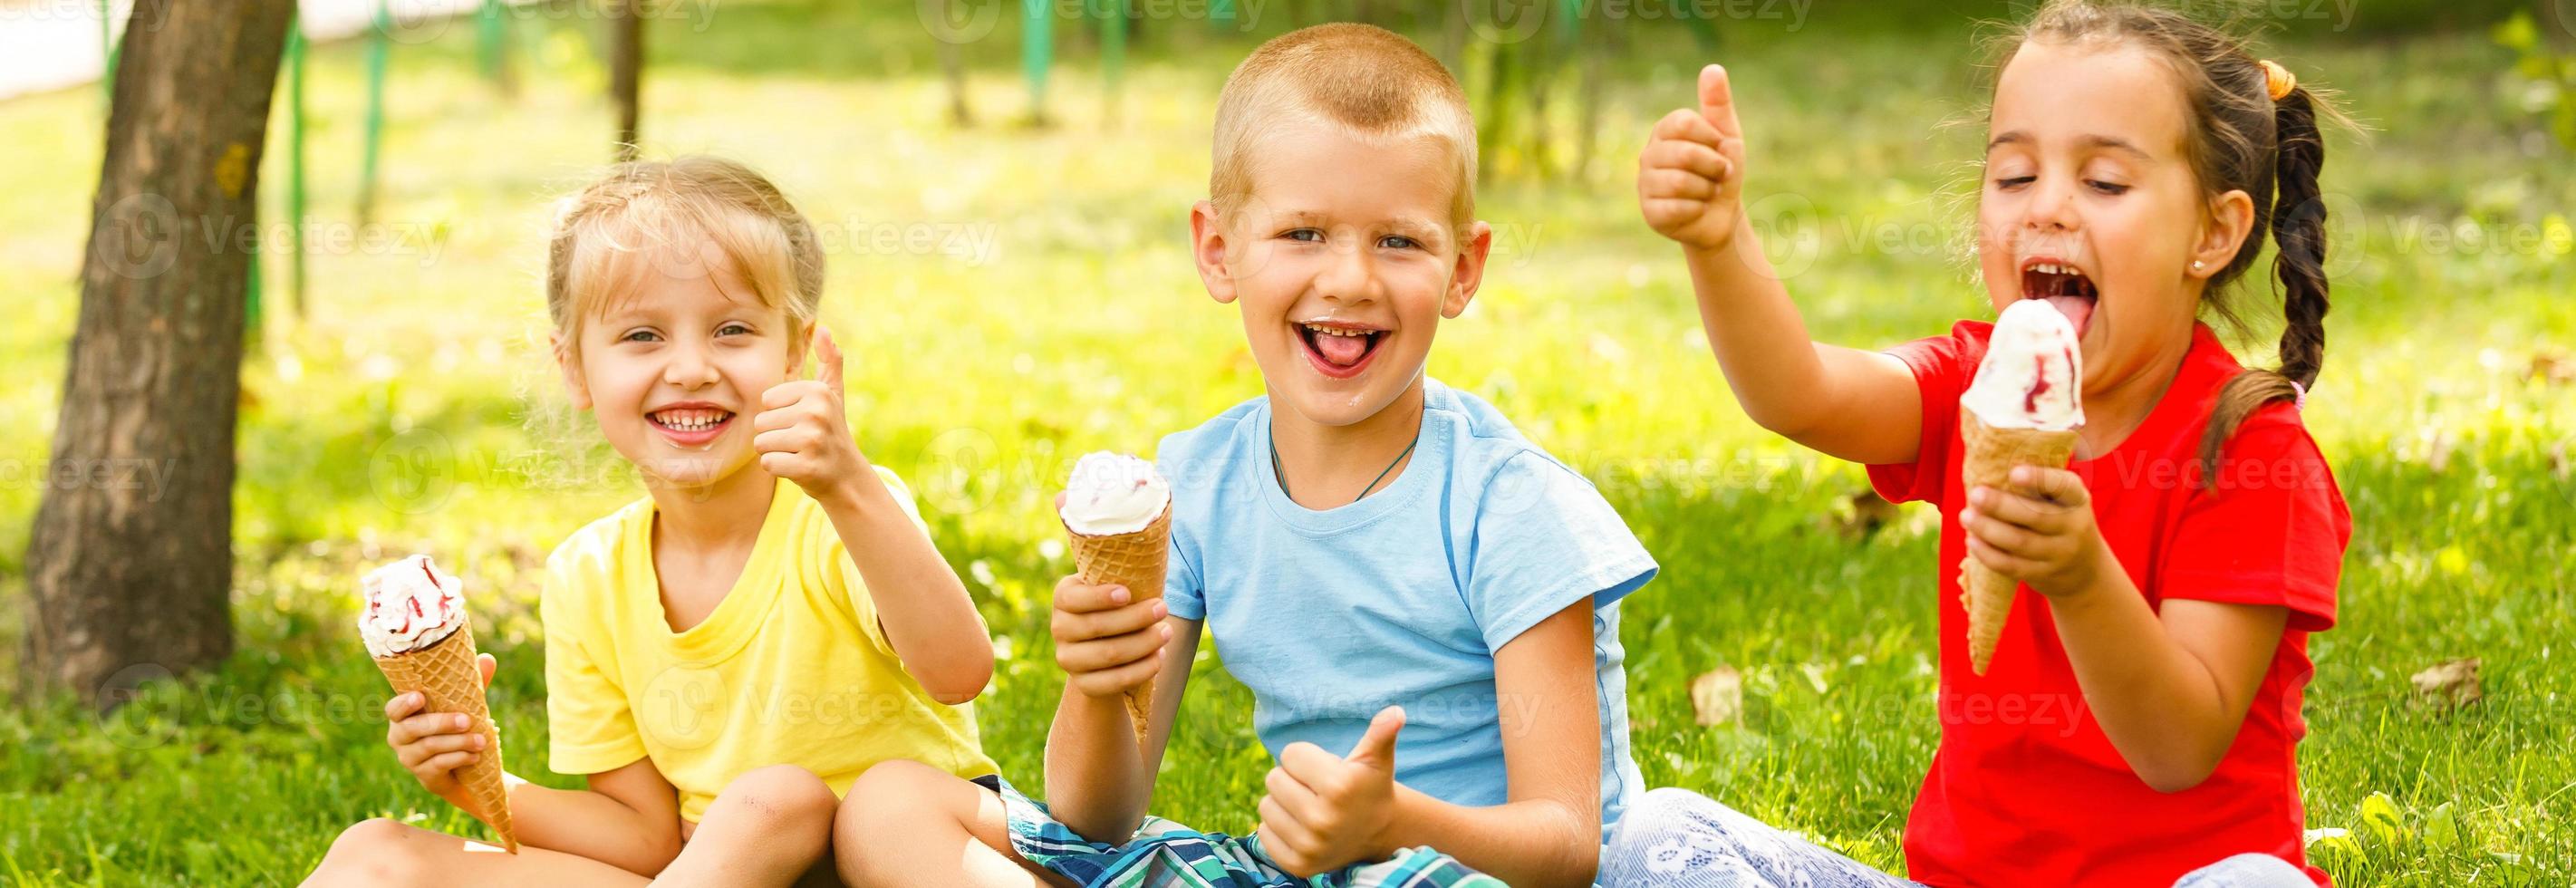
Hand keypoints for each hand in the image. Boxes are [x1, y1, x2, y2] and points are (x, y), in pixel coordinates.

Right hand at [383, 652, 496, 816]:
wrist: (461, 767)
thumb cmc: (456, 726)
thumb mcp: (464, 704)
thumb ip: (472, 684)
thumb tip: (488, 659)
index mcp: (404, 715)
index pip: (393, 709)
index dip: (403, 704)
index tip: (420, 697)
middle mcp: (400, 736)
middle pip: (412, 729)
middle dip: (441, 723)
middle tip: (467, 720)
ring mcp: (409, 758)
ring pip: (429, 747)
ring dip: (457, 743)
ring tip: (481, 740)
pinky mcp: (422, 775)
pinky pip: (437, 765)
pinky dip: (458, 758)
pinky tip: (475, 756)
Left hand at [755, 326, 866, 504]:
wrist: (846, 476)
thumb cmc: (832, 431)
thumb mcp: (833, 394)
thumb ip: (829, 361)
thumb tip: (823, 328)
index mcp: (817, 391)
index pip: (766, 401)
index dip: (779, 415)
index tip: (802, 423)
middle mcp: (816, 412)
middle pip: (761, 423)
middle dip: (775, 436)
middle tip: (800, 441)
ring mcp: (812, 440)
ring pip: (762, 444)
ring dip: (775, 453)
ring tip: (798, 453)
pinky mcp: (807, 466)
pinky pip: (768, 464)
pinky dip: (778, 470)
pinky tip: (798, 468)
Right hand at [1049, 554, 1171, 700]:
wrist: (1105, 646)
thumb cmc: (1117, 605)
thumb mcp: (1112, 585)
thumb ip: (1120, 573)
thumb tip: (1148, 554)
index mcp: (1063, 597)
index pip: (1073, 599)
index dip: (1099, 597)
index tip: (1128, 593)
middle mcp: (1059, 628)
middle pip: (1097, 627)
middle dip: (1135, 618)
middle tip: (1163, 608)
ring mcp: (1068, 658)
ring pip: (1108, 654)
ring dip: (1143, 643)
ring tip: (1167, 631)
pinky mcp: (1083, 684)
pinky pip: (1113, 681)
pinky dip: (1141, 670)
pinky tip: (1159, 656)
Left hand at [1256, 706, 1403, 877]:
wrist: (1379, 832)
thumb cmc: (1370, 785)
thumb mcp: (1376, 758)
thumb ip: (1381, 732)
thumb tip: (1395, 711)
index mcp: (1339, 786)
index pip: (1290, 754)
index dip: (1306, 758)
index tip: (1326, 770)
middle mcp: (1323, 819)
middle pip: (1274, 778)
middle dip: (1293, 779)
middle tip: (1317, 790)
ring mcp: (1310, 846)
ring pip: (1266, 805)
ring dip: (1283, 802)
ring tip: (1310, 807)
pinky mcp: (1298, 865)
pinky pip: (1263, 832)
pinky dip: (1278, 827)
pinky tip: (1302, 827)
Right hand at [1639, 64, 1748, 251]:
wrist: (1721, 215)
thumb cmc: (1721, 171)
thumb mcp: (1726, 135)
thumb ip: (1718, 103)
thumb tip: (1713, 68)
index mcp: (1664, 132)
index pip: (1684, 123)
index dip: (1711, 138)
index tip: (1719, 148)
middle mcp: (1648, 155)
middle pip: (1685, 154)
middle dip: (1714, 167)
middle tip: (1718, 175)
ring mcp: (1645, 185)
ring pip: (1681, 182)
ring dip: (1707, 190)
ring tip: (1707, 192)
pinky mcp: (1649, 213)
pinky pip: (1677, 207)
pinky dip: (1698, 209)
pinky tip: (1696, 209)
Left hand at [1962, 466, 2114, 598]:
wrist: (2084, 569)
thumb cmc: (2060, 518)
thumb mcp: (2062, 499)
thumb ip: (2038, 483)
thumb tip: (1989, 458)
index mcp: (2077, 499)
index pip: (2063, 486)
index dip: (2040, 479)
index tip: (2014, 473)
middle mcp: (2074, 526)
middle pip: (2036, 516)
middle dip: (2001, 506)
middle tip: (1975, 494)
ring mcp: (2059, 553)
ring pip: (2020, 542)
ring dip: (1988, 529)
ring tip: (1965, 516)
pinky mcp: (2042, 574)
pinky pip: (2012, 566)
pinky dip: (1988, 553)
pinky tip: (1972, 540)